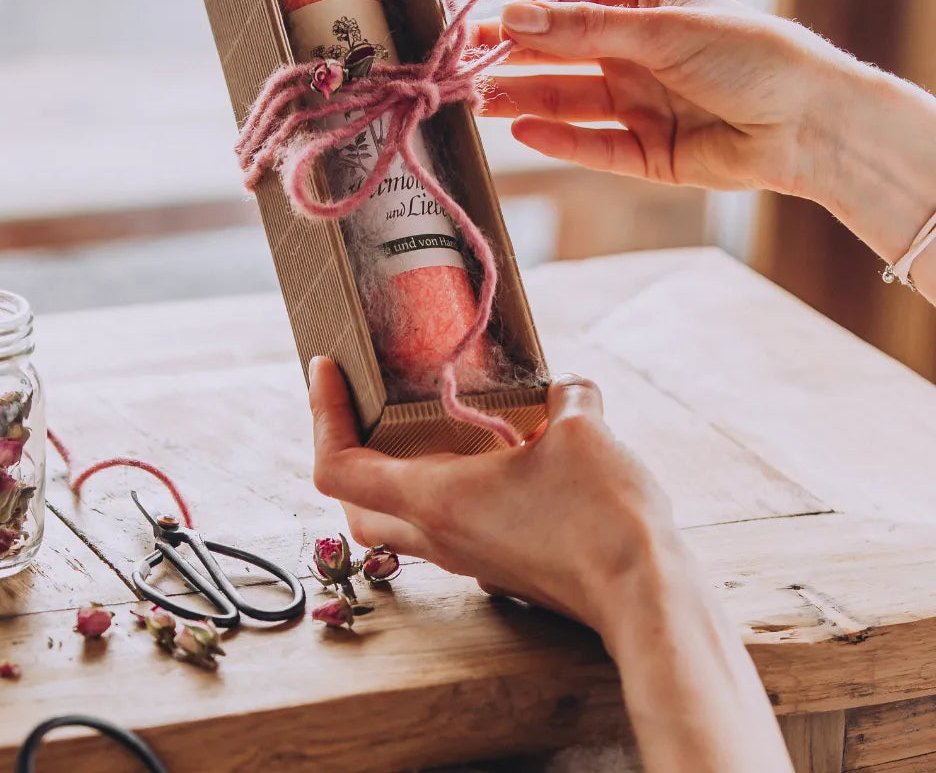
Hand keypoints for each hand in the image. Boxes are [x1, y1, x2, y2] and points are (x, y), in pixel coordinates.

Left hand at [309, 355, 682, 643]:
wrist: (643, 595)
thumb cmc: (602, 516)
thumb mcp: (583, 430)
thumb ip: (566, 395)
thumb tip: (566, 388)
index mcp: (435, 498)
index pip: (338, 467)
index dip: (321, 414)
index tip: (326, 369)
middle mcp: (439, 535)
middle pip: (355, 505)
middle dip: (343, 454)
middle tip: (357, 406)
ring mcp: (467, 557)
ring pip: (396, 525)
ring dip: (389, 477)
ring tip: (415, 428)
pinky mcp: (498, 567)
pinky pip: (443, 531)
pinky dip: (438, 494)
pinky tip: (483, 462)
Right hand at [475, 0, 866, 200]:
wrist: (808, 124)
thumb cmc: (749, 54)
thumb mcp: (661, 29)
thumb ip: (584, 29)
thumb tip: (513, 16)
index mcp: (641, 3)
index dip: (519, 5)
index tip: (474, 14)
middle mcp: (633, 51)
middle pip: (557, 52)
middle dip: (511, 55)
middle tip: (461, 61)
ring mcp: (636, 103)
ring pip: (566, 100)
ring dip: (523, 97)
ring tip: (477, 98)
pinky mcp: (644, 152)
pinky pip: (591, 145)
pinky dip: (558, 139)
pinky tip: (522, 130)